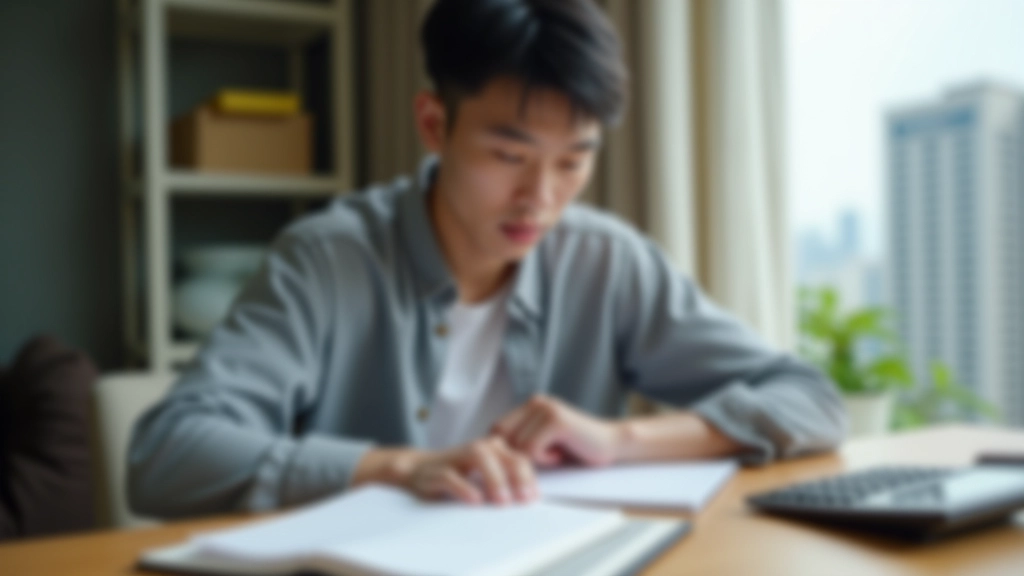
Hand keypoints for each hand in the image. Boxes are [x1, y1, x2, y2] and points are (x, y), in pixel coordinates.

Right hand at [351, 437, 536, 504]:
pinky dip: (464, 487)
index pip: (520, 459)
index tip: (533, 499)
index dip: (530, 478)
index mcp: (495, 449)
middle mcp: (480, 449)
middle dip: (518, 477)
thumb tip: (529, 501)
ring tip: (502, 501)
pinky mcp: (438, 471)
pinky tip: (475, 500)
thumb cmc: (458, 477)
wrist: (417, 471)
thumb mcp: (486, 478)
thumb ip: (507, 483)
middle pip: (505, 455)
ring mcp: (458, 457)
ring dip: (495, 479)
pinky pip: (452, 476)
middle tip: (523, 500)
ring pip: (482, 458)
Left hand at [490, 395, 623, 467]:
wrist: (612, 446)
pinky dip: (545, 459)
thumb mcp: (542, 444)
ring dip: (535, 459)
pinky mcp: (556, 420)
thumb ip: (520, 442)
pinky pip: (532, 450)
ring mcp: (546, 409)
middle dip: (517, 456)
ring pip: (517, 446)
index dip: (502, 451)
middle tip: (542, 460)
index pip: (496, 429)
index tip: (517, 464)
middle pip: (502, 438)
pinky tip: (561, 454)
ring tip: (556, 454)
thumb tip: (488, 455)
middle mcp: (536, 402)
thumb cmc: (577, 450)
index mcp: (531, 405)